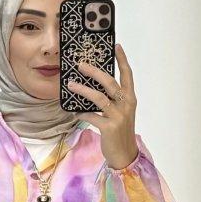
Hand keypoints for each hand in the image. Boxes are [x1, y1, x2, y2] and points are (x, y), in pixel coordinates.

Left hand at [68, 41, 138, 170]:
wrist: (125, 154)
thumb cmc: (120, 132)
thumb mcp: (120, 113)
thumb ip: (111, 100)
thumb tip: (92, 86)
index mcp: (130, 99)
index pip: (127, 75)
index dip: (122, 60)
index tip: (116, 46)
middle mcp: (126, 105)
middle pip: (110, 82)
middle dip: (94, 72)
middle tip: (80, 65)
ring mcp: (118, 116)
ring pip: (99, 98)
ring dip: (83, 90)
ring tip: (70, 84)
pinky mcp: (109, 128)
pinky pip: (92, 116)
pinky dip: (82, 113)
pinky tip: (74, 112)